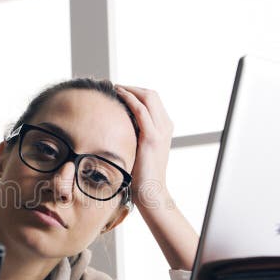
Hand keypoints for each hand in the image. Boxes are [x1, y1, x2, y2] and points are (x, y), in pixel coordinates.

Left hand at [114, 85, 173, 210]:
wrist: (150, 191)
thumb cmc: (140, 174)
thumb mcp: (138, 149)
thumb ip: (133, 135)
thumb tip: (115, 125)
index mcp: (164, 127)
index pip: (153, 99)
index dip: (136, 91)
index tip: (119, 90)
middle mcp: (165, 126)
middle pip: (152, 94)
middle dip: (132, 87)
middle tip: (114, 87)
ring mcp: (161, 131)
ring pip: (148, 97)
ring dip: (130, 89)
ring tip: (113, 88)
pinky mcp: (152, 138)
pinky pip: (142, 111)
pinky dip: (130, 99)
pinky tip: (118, 96)